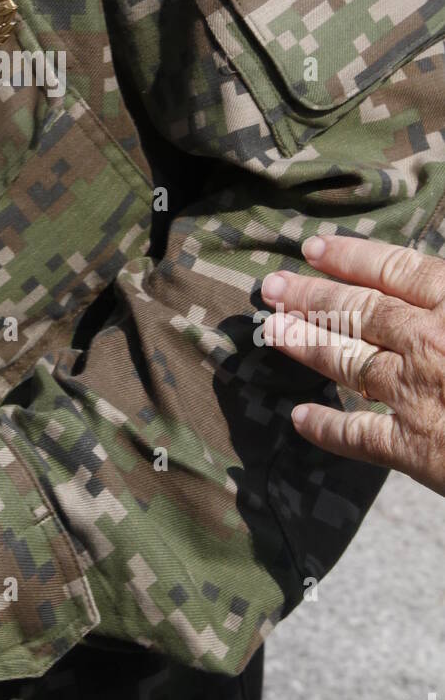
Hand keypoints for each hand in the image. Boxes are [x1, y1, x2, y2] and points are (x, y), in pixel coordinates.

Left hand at [260, 235, 444, 496]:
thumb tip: (431, 281)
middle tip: (270, 286)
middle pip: (359, 312)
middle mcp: (431, 343)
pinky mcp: (419, 452)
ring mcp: (420, 396)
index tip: (313, 247)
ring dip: (307, 345)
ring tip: (274, 331)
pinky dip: (327, 429)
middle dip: (312, 296)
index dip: (351, 257)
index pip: (395, 270)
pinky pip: (361, 437)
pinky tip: (299, 420)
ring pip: (348, 363)